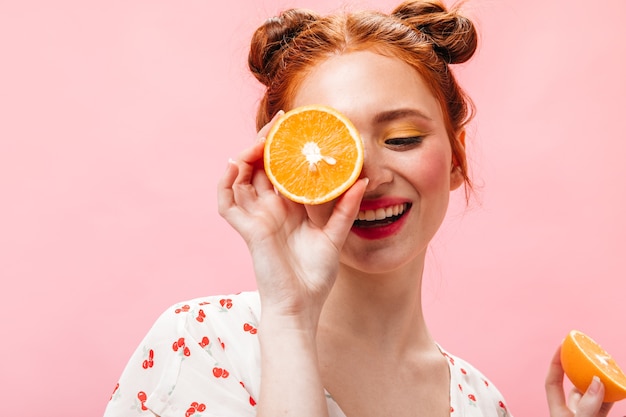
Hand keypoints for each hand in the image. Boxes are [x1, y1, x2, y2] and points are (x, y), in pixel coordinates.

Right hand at [217, 112, 366, 326]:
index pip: (281, 170)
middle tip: (280, 122)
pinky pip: (227, 202)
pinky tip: (236, 164)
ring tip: (262, 138)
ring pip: (240, 178)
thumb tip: (363, 180)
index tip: (297, 125)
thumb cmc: (315, 276)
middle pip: (259, 167)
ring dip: (247, 155)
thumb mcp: (334, 236)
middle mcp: (269, 209)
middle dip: (265, 142)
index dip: (284, 147)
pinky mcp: (248, 230)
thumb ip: (345, 208)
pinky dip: (226, 182)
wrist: (302, 306)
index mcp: (288, 208)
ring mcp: (256, 218)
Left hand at [546, 345, 613, 416]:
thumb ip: (586, 405)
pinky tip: (618, 387)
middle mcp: (571, 412)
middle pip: (575, 385)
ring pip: (592, 395)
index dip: (555, 362)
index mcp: (558, 412)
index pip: (552, 382)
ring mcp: (585, 415)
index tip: (561, 344)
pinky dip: (611, 396)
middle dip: (583, 371)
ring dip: (600, 383)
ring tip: (607, 369)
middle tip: (591, 356)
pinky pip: (605, 405)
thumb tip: (597, 381)